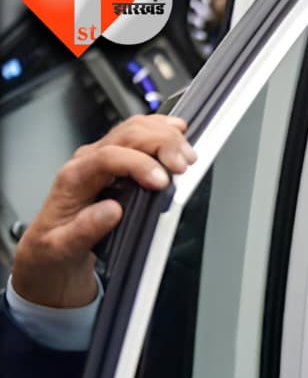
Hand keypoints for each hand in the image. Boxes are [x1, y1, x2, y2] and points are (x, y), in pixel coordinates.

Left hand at [10, 115, 193, 308]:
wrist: (51, 250)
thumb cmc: (56, 247)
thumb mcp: (61, 248)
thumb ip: (84, 229)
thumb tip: (111, 210)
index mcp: (74, 178)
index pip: (108, 156)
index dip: (140, 164)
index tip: (162, 182)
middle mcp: (88, 161)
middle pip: (128, 134)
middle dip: (162, 143)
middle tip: (184, 165)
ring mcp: (103, 156)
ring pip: (136, 128)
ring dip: (167, 136)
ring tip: (187, 156)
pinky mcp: (117, 159)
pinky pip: (139, 132)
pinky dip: (162, 128)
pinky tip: (177, 131)